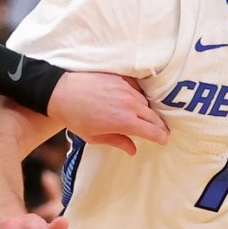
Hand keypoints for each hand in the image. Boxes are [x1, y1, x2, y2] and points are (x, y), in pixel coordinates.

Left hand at [47, 73, 168, 155]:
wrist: (63, 92)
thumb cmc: (76, 118)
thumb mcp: (94, 137)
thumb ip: (117, 142)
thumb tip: (133, 150)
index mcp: (124, 122)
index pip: (152, 131)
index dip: (161, 137)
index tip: (164, 140)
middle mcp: (129, 104)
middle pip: (154, 116)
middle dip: (159, 125)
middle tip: (162, 130)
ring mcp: (126, 89)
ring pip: (146, 102)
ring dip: (149, 111)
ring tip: (149, 117)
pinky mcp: (121, 78)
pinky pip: (138, 88)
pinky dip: (140, 96)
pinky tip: (137, 101)